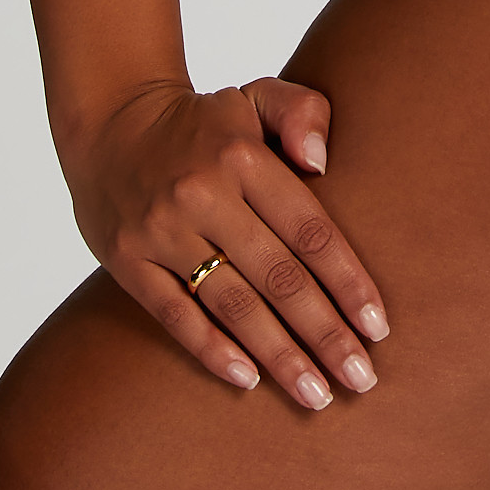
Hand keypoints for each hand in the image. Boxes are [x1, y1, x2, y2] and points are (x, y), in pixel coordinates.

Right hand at [64, 76, 391, 402]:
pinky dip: (213, 351)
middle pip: (277, 277)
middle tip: (360, 378)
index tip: (378, 327)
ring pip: (232, 305)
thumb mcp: (255, 94)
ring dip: (279, 354)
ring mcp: (163, 232)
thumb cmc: (204, 121)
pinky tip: (249, 380)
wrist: (110, 120)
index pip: (308, 230)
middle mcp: (203, 195)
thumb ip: (301, 112)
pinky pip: (176, 315)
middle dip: (324, 333)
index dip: (347, 281)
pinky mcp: (129, 262)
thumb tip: (322, 160)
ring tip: (316, 394)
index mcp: (242, 156)